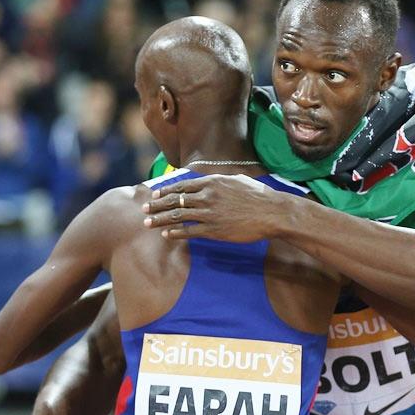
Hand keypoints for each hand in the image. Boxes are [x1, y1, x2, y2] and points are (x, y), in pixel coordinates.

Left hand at [139, 174, 291, 241]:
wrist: (271, 212)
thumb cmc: (258, 196)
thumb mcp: (237, 180)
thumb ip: (220, 181)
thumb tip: (210, 180)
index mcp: (212, 182)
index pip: (182, 186)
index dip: (166, 191)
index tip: (154, 195)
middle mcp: (207, 196)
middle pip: (175, 200)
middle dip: (156, 205)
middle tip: (143, 210)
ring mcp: (209, 213)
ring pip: (178, 215)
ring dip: (161, 220)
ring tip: (148, 223)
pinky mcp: (214, 229)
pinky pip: (190, 231)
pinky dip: (176, 233)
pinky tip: (167, 234)